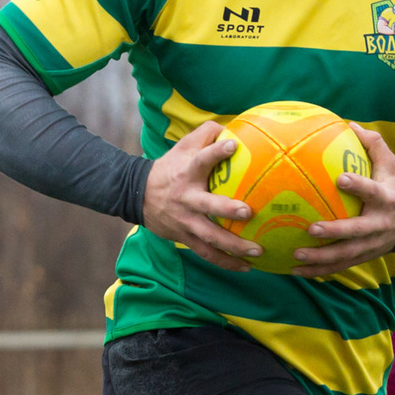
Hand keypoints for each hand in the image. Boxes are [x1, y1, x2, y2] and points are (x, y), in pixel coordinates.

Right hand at [141, 121, 261, 271]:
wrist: (137, 195)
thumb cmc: (170, 167)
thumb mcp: (183, 146)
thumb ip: (208, 133)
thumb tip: (235, 126)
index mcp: (187, 173)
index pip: (201, 159)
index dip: (216, 152)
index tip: (232, 145)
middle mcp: (187, 198)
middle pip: (208, 206)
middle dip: (227, 209)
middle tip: (248, 212)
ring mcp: (186, 221)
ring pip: (210, 237)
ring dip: (233, 246)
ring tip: (257, 251)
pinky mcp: (185, 237)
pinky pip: (207, 253)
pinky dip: (226, 262)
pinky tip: (246, 268)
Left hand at [292, 125, 394, 278]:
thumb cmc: (392, 187)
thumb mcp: (390, 165)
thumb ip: (373, 144)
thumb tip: (349, 123)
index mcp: (386, 199)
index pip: (372, 191)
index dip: (359, 186)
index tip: (340, 179)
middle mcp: (379, 225)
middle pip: (356, 232)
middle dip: (334, 232)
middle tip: (311, 229)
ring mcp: (370, 245)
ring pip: (344, 255)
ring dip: (320, 259)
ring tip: (295, 255)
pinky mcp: (362, 258)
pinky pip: (337, 267)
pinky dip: (317, 271)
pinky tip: (294, 270)